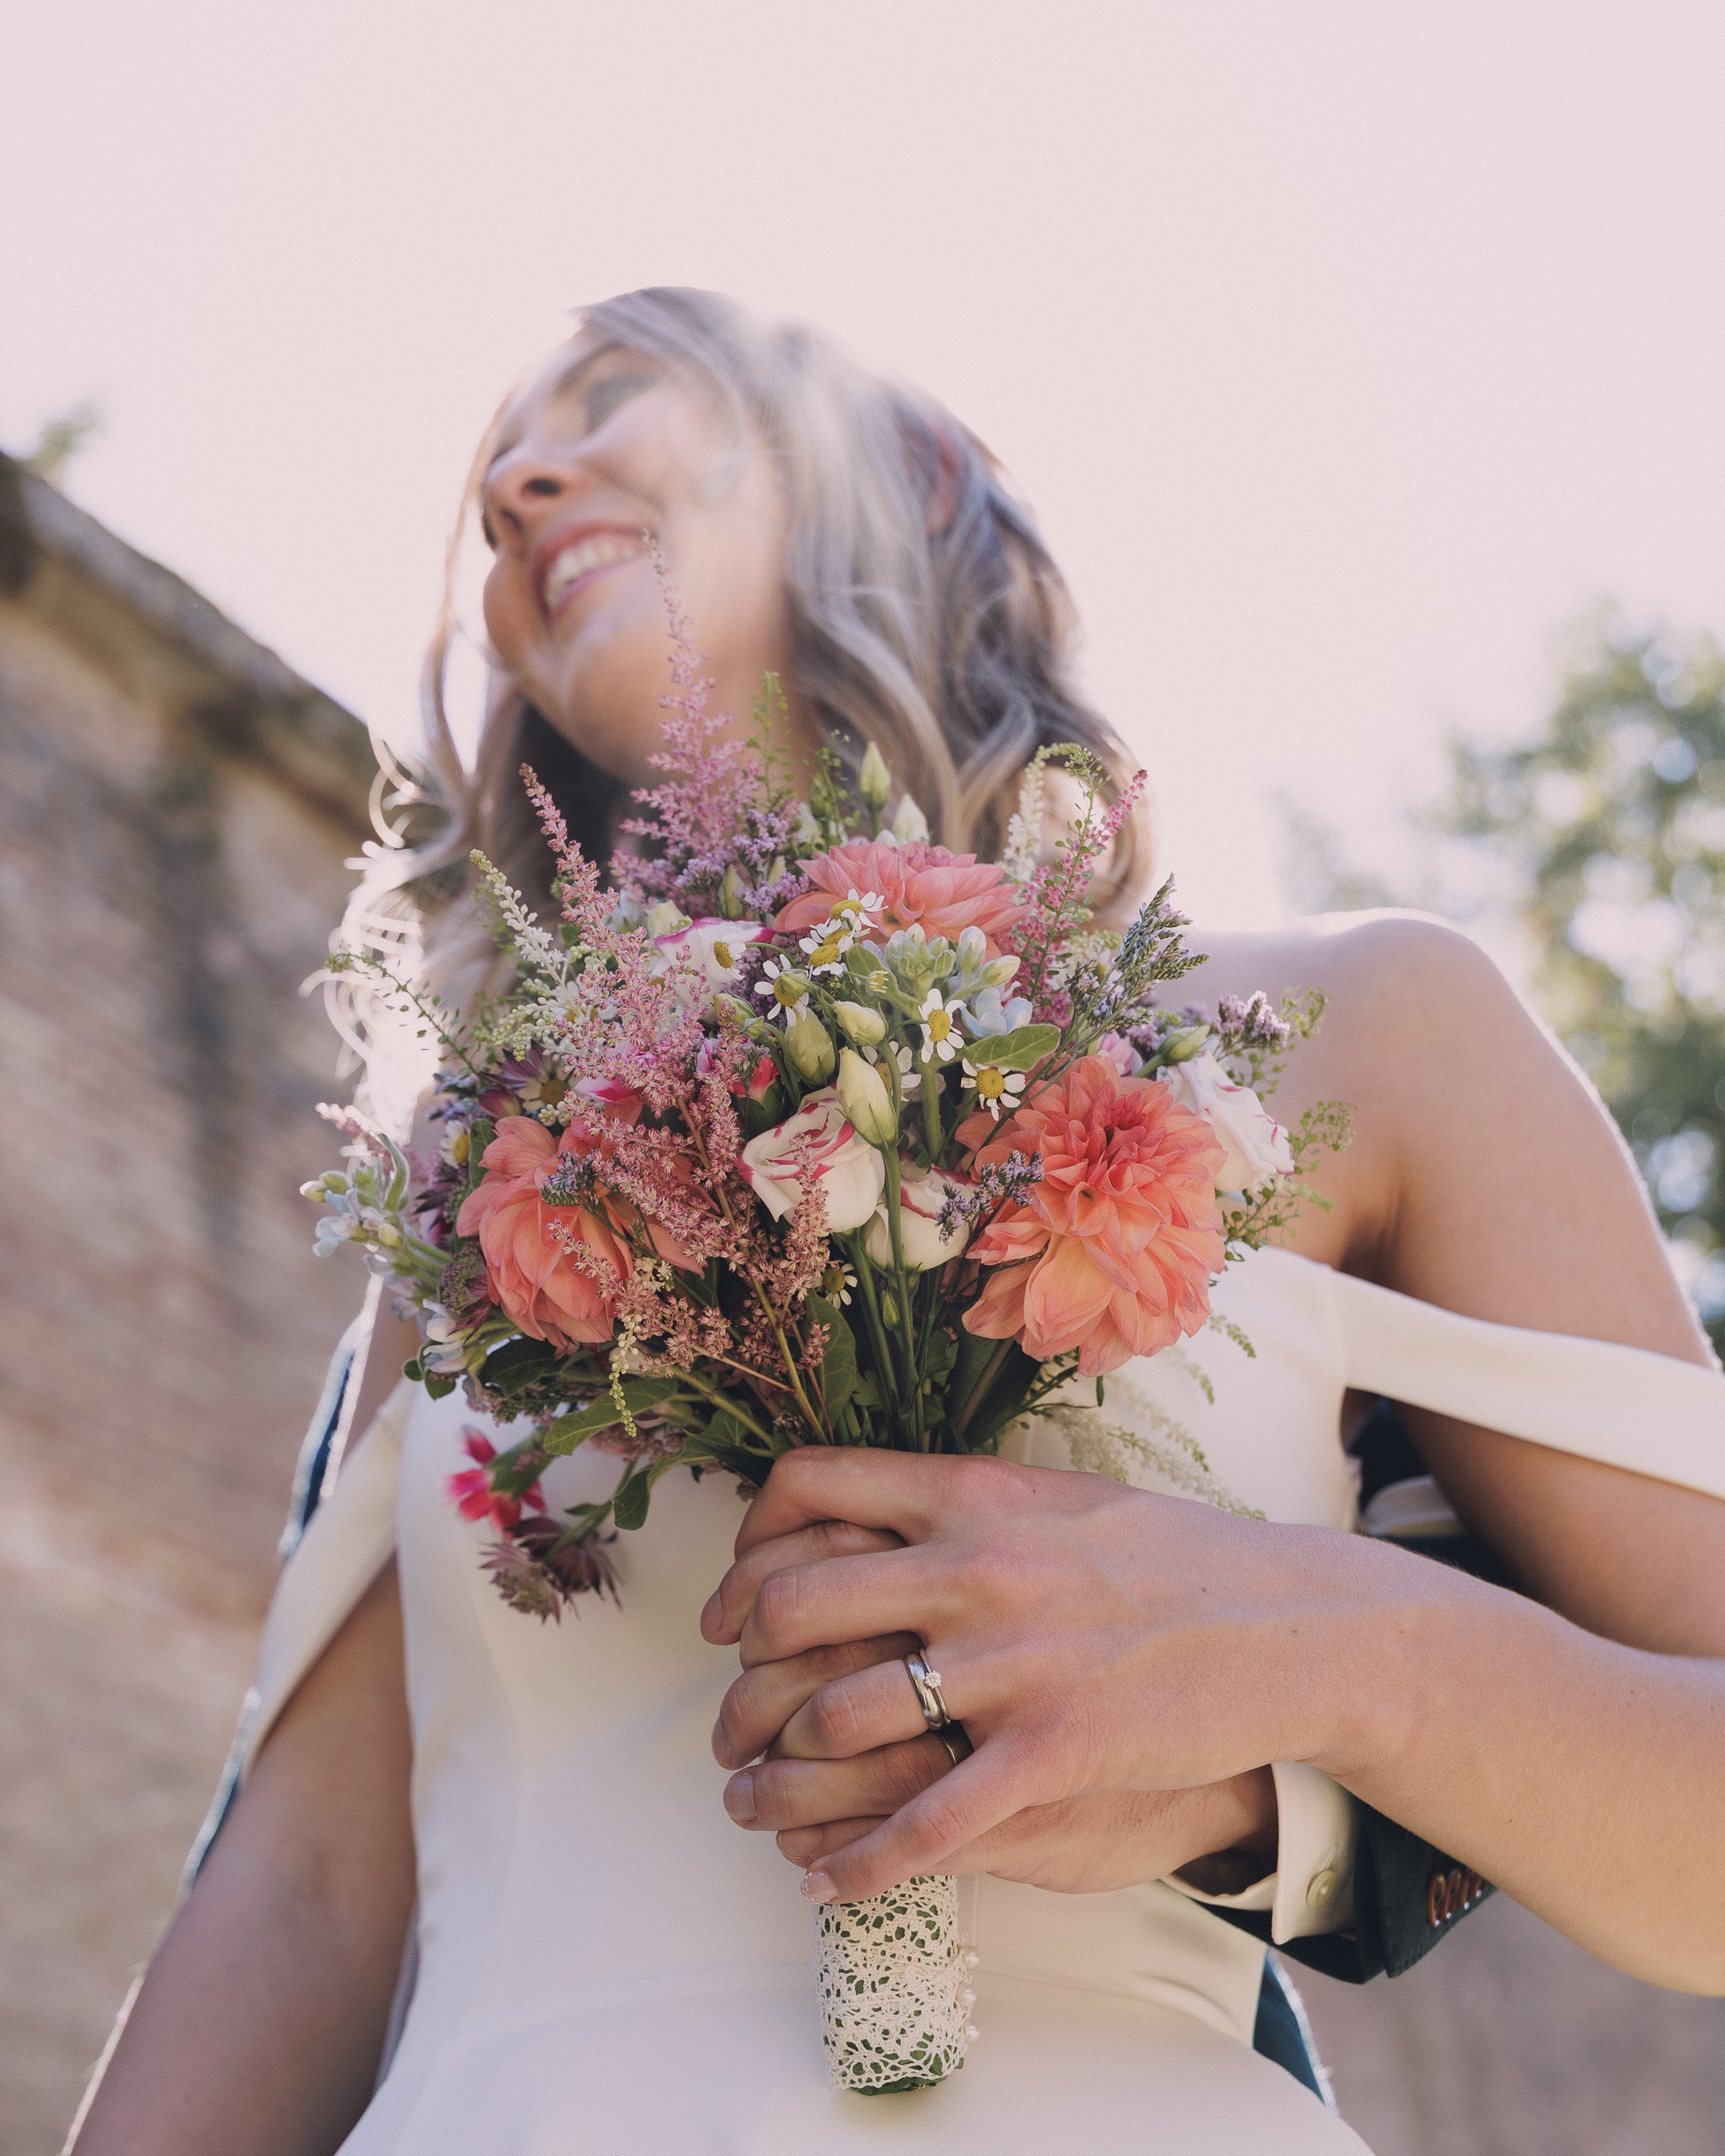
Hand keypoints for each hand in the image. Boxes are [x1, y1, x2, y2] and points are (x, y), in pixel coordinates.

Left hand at [707, 1524, 1278, 1890]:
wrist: (1289, 1625)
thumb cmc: (1176, 1562)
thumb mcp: (1061, 1501)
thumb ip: (968, 1506)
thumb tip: (879, 1512)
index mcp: (973, 1494)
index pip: (811, 1485)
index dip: (748, 1545)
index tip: (736, 1603)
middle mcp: (975, 1566)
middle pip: (794, 1604)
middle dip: (742, 1673)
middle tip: (731, 1718)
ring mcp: (1010, 1660)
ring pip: (838, 1715)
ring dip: (777, 1774)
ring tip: (755, 1805)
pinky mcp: (1050, 1750)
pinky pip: (923, 1822)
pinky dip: (858, 1863)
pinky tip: (829, 1882)